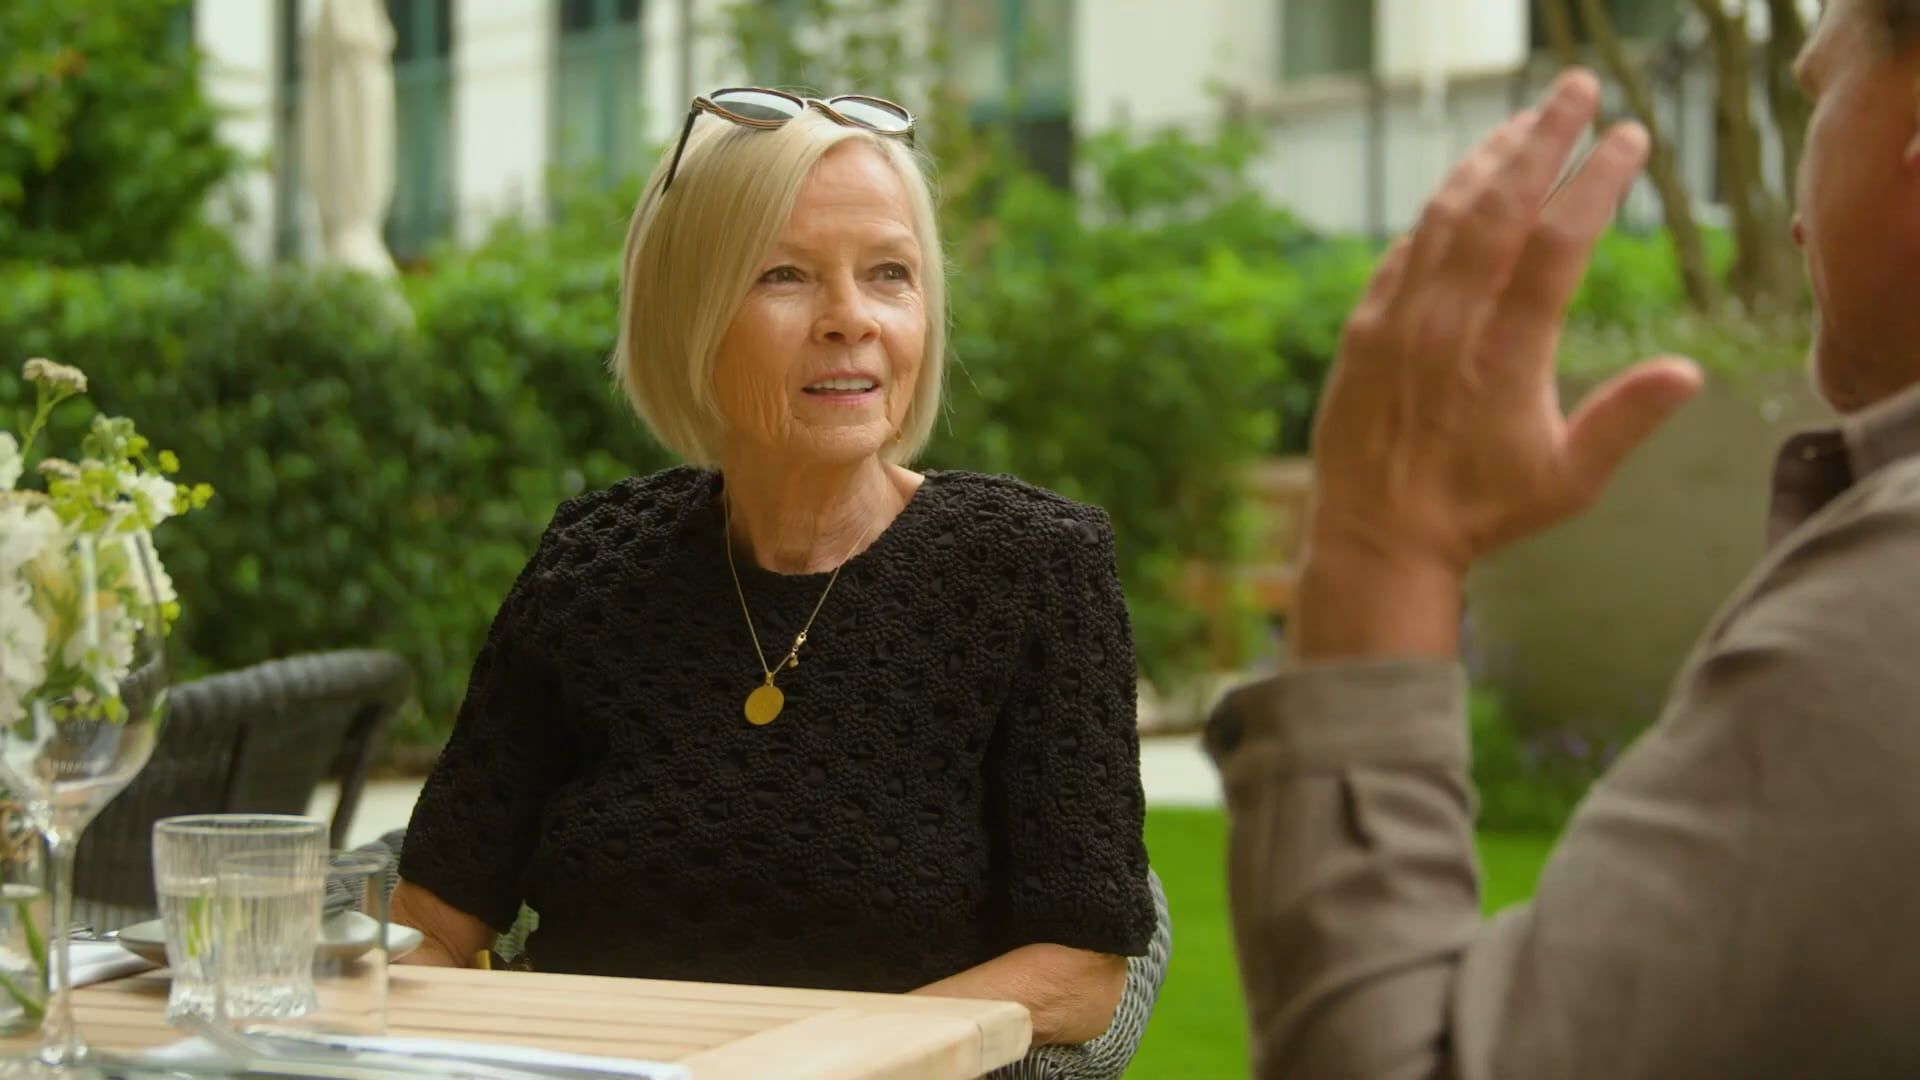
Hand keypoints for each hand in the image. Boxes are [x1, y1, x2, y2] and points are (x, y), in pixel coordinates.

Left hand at [1295, 70, 1703, 659]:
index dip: (1596, 182)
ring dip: (1487, 162)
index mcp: (1506, 356)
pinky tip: (1462, 190)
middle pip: (1500, 207)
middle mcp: (1447, 326)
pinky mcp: (1362, 329)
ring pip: (1444, 219)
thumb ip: (1626, 421)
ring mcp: (1398, 322)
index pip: (1559, 243)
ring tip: (1524, 122)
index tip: (1629, 138)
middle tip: (1578, 87)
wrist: (1374, 539)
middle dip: (1544, 138)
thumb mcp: (1568, 482)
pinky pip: (1402, 252)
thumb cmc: (1480, 514)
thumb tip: (1689, 372)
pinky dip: (1437, 212)